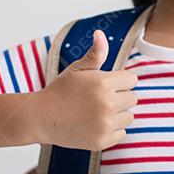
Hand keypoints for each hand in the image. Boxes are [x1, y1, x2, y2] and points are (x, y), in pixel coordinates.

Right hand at [34, 30, 137, 149]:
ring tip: (98, 112)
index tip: (105, 85)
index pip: (132, 80)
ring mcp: (105, 124)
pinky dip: (112, 130)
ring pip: (129, 116)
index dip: (120, 81)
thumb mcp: (77, 69)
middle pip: (133, 98)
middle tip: (99, 99)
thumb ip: (95, 53)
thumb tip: (100, 33)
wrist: (41, 117)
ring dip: (118, 114)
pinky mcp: (102, 141)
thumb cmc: (60, 90)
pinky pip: (122, 133)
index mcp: (103, 82)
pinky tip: (95, 124)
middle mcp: (107, 103)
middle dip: (120, 97)